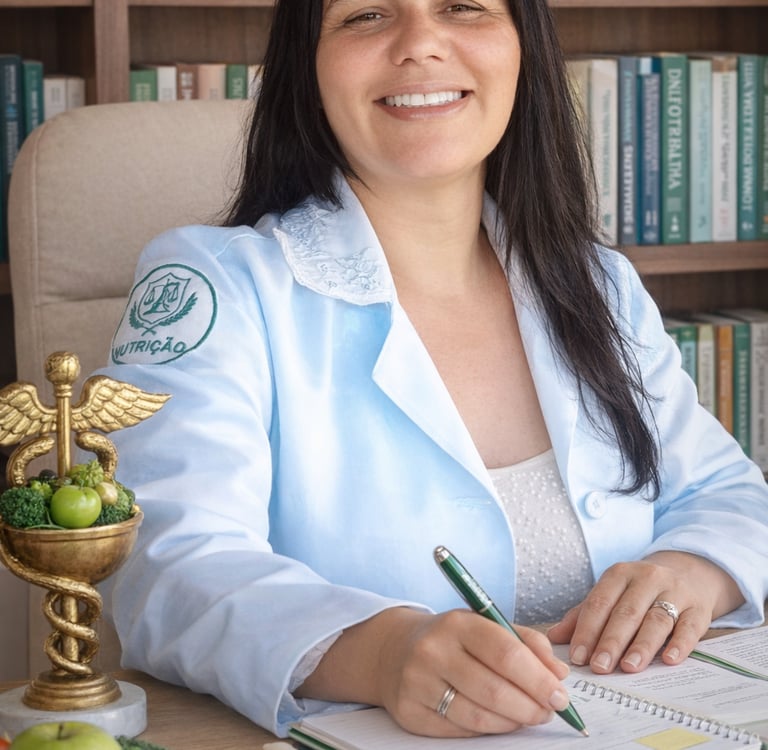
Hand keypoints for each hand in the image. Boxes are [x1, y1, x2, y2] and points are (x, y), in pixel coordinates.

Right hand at [296, 607, 570, 737]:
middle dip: (531, 706)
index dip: (538, 678)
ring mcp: (418, 683)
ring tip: (527, 716)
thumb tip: (559, 673)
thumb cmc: (451, 638)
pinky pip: (460, 731)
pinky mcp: (410, 712)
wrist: (393, 650)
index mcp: (457, 623)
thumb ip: (526, 642)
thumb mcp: (484, 624)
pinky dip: (487, 729)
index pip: (505, 652)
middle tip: (549, 711)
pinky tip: (497, 720)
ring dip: (512, 722)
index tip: (560, 695)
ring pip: (478, 716)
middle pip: (494, 690)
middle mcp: (433, 650)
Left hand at [546, 551, 744, 674]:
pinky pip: (689, 626)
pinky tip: (669, 659)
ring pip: (656, 619)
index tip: (578, 657)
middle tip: (599, 667)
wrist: (689, 572)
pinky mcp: (699, 608)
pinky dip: (680, 644)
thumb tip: (553, 637)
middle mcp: (647, 578)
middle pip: (626, 612)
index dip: (587, 630)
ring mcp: (675, 592)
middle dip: (611, 641)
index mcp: (619, 574)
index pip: (599, 602)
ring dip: (642, 645)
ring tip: (629, 667)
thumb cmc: (639, 590)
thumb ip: (584, 615)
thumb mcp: (612, 593)